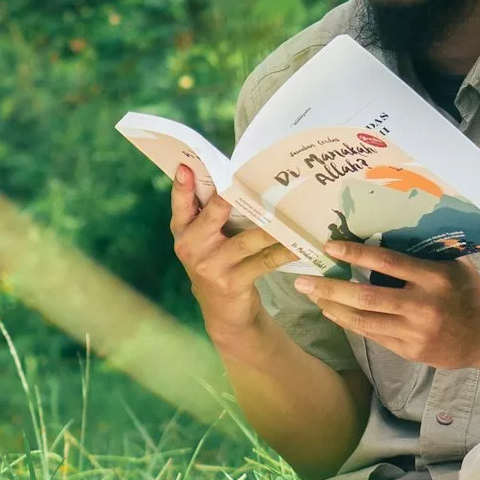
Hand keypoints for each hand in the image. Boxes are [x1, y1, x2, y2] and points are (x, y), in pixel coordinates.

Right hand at [170, 166, 295, 341]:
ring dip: (273, 227)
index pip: (181, 203)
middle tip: (253, 179)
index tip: (186, 166)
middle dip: (234, 196)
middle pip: (215, 212)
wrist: (223, 312)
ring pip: (247, 239)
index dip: (182, 185)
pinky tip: (299, 245)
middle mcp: (192, 246)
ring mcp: (211, 265)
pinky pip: (264, 261)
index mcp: (182, 230)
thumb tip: (233, 175)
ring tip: (292, 212)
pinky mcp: (232, 281)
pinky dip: (284, 252)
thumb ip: (209, 213)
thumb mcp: (204, 240)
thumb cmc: (217, 262)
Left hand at [294, 239, 479, 377]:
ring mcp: (416, 332)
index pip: (388, 262)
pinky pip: (373, 335)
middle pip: (366, 297)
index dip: (355, 254)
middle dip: (330, 288)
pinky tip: (334, 313)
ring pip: (364, 320)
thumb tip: (377, 237)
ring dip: (333, 307)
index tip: (329, 246)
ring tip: (312, 296)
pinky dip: (350, 323)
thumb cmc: (469, 291)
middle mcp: (424, 306)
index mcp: (435, 277)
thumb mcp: (452, 265)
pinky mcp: (411, 351)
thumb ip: (420, 256)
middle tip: (301, 280)